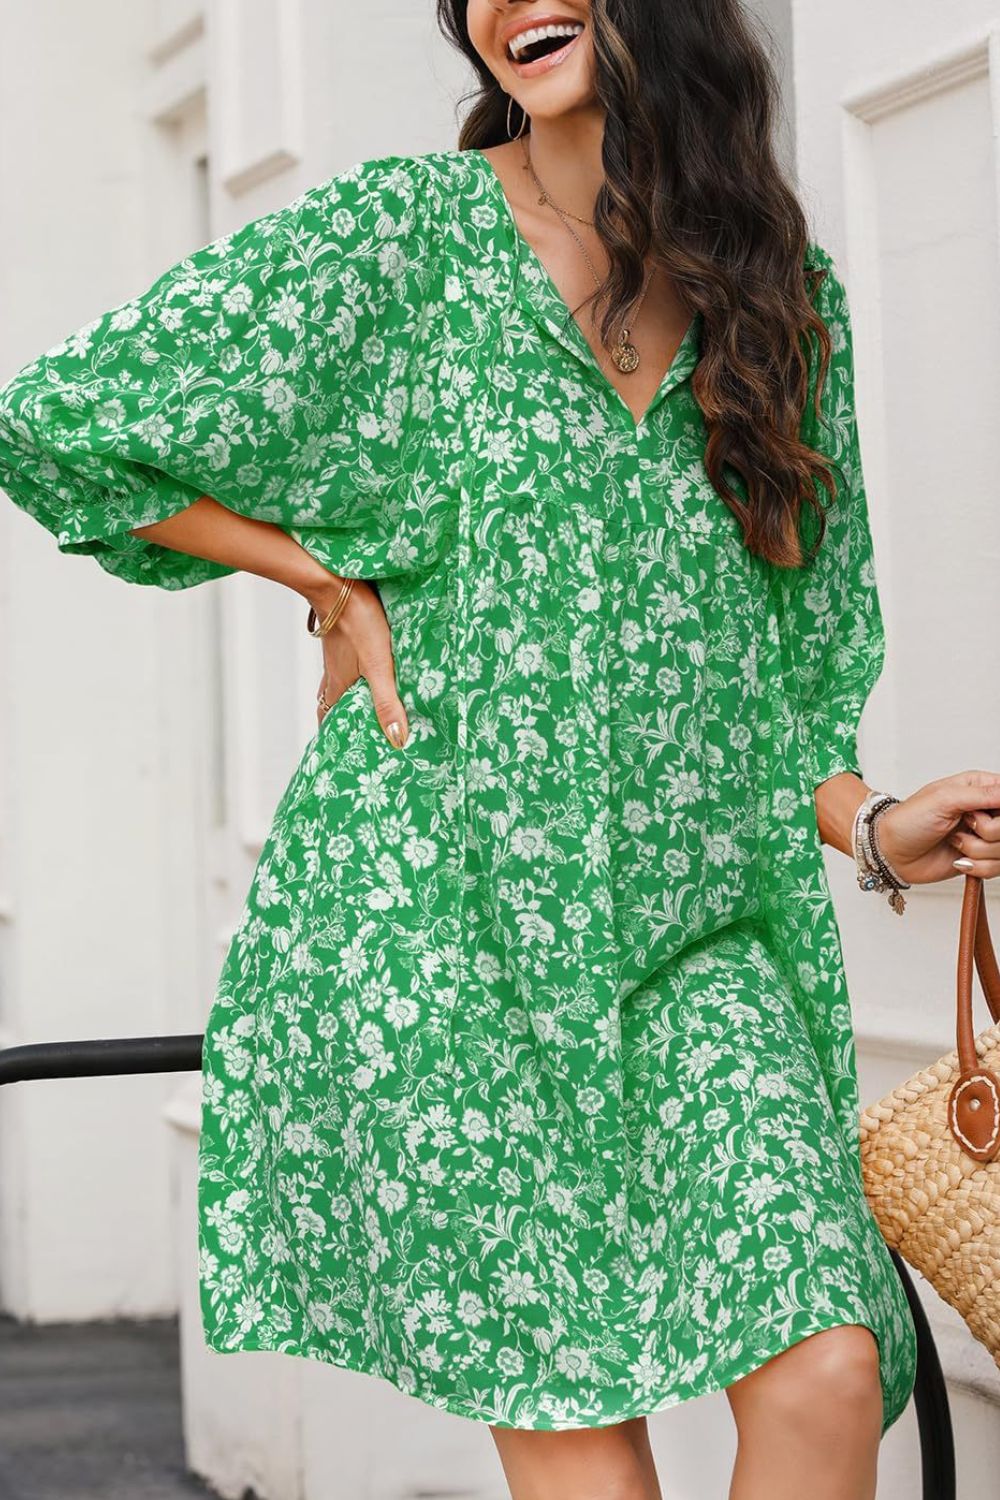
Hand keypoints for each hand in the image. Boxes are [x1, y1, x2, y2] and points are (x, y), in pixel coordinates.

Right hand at [308, 576, 408, 747]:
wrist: (338, 582)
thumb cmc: (359, 622)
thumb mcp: (379, 665)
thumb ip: (387, 702)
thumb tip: (397, 740)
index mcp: (339, 685)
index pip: (327, 717)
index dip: (331, 734)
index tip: (336, 749)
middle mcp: (334, 672)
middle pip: (331, 702)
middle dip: (340, 718)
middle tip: (354, 731)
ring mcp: (337, 654)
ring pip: (338, 682)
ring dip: (346, 695)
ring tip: (363, 705)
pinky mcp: (343, 636)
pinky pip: (344, 662)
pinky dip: (352, 674)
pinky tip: (366, 669)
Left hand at [875, 770, 999, 885]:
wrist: (891, 852)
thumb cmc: (909, 820)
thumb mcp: (944, 799)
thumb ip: (983, 795)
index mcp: (981, 787)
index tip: (982, 815)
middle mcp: (987, 811)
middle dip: (990, 831)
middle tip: (966, 825)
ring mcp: (985, 836)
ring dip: (977, 850)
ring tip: (955, 841)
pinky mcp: (981, 859)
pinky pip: (998, 868)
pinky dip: (978, 867)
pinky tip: (959, 859)